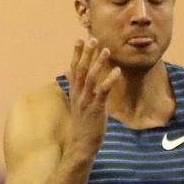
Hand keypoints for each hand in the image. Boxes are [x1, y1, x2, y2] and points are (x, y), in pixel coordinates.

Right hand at [65, 38, 118, 158]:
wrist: (81, 145)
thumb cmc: (82, 124)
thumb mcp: (76, 102)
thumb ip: (73, 85)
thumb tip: (67, 70)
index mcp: (75, 92)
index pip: (74, 69)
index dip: (77, 54)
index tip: (79, 39)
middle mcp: (79, 94)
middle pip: (82, 70)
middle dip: (87, 54)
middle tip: (92, 38)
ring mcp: (87, 101)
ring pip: (91, 78)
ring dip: (99, 63)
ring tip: (106, 50)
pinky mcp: (96, 109)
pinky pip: (103, 92)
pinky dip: (109, 81)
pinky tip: (116, 71)